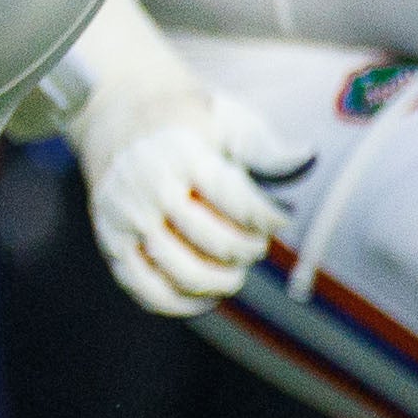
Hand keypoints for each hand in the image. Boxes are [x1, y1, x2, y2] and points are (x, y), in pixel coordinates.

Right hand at [73, 63, 304, 316]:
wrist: (114, 114)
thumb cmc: (186, 120)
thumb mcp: (227, 120)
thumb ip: (265, 148)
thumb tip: (308, 159)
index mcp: (183, 154)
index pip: (240, 204)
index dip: (270, 220)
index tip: (281, 218)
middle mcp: (149, 187)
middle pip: (217, 243)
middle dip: (250, 250)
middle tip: (256, 244)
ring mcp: (125, 217)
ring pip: (184, 272)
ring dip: (222, 281)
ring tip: (234, 271)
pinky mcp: (109, 240)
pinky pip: (146, 289)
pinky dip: (181, 303)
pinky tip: (205, 296)